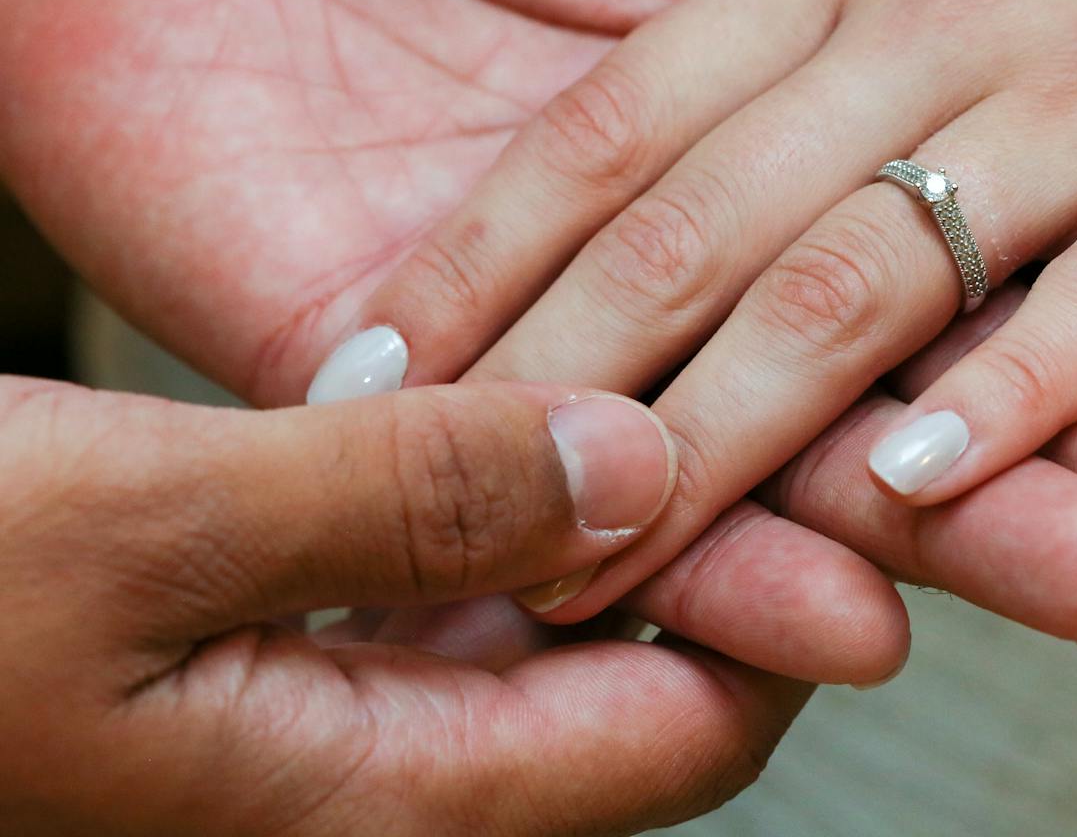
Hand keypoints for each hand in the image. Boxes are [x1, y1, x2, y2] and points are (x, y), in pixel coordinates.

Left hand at [0, 0, 1076, 659]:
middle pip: (940, 324)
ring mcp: (634, 283)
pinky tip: (888, 586)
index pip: (1002, 192)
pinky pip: (658, 449)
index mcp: (817, 35)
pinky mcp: (481, 364)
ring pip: (831, 396)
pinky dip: (776, 509)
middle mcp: (762, 168)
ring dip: (985, 515)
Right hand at [0, 374, 811, 834]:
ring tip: (683, 369)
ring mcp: (318, 722)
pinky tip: (507, 395)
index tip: (842, 455)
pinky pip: (440, 589)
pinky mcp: (265, 656)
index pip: (687, 737)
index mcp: (373, 794)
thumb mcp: (149, 526)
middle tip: (787, 386)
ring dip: (614, 514)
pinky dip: (497, 500)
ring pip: (541, 626)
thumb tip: (641, 469)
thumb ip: (403, 504)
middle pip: (633, 684)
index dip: (787, 601)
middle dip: (723, 549)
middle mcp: (368, 778)